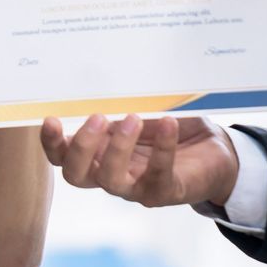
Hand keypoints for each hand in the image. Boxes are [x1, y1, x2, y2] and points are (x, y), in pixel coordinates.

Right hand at [39, 114, 238, 209]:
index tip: (51, 119)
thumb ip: (120, 104)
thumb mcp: (140, 110)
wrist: (215, 152)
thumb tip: (103, 75)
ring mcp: (135, 187)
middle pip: (76, 175)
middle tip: (97, 118)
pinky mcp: (165, 191)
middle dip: (80, 147)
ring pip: (111, 179)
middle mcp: (109, 174)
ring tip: (133, 118)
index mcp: (96, 154)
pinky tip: (168, 123)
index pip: (62, 157)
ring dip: (118, 148)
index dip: (51, 143)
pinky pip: (158, 175)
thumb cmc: (169, 128)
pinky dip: (162, 148)